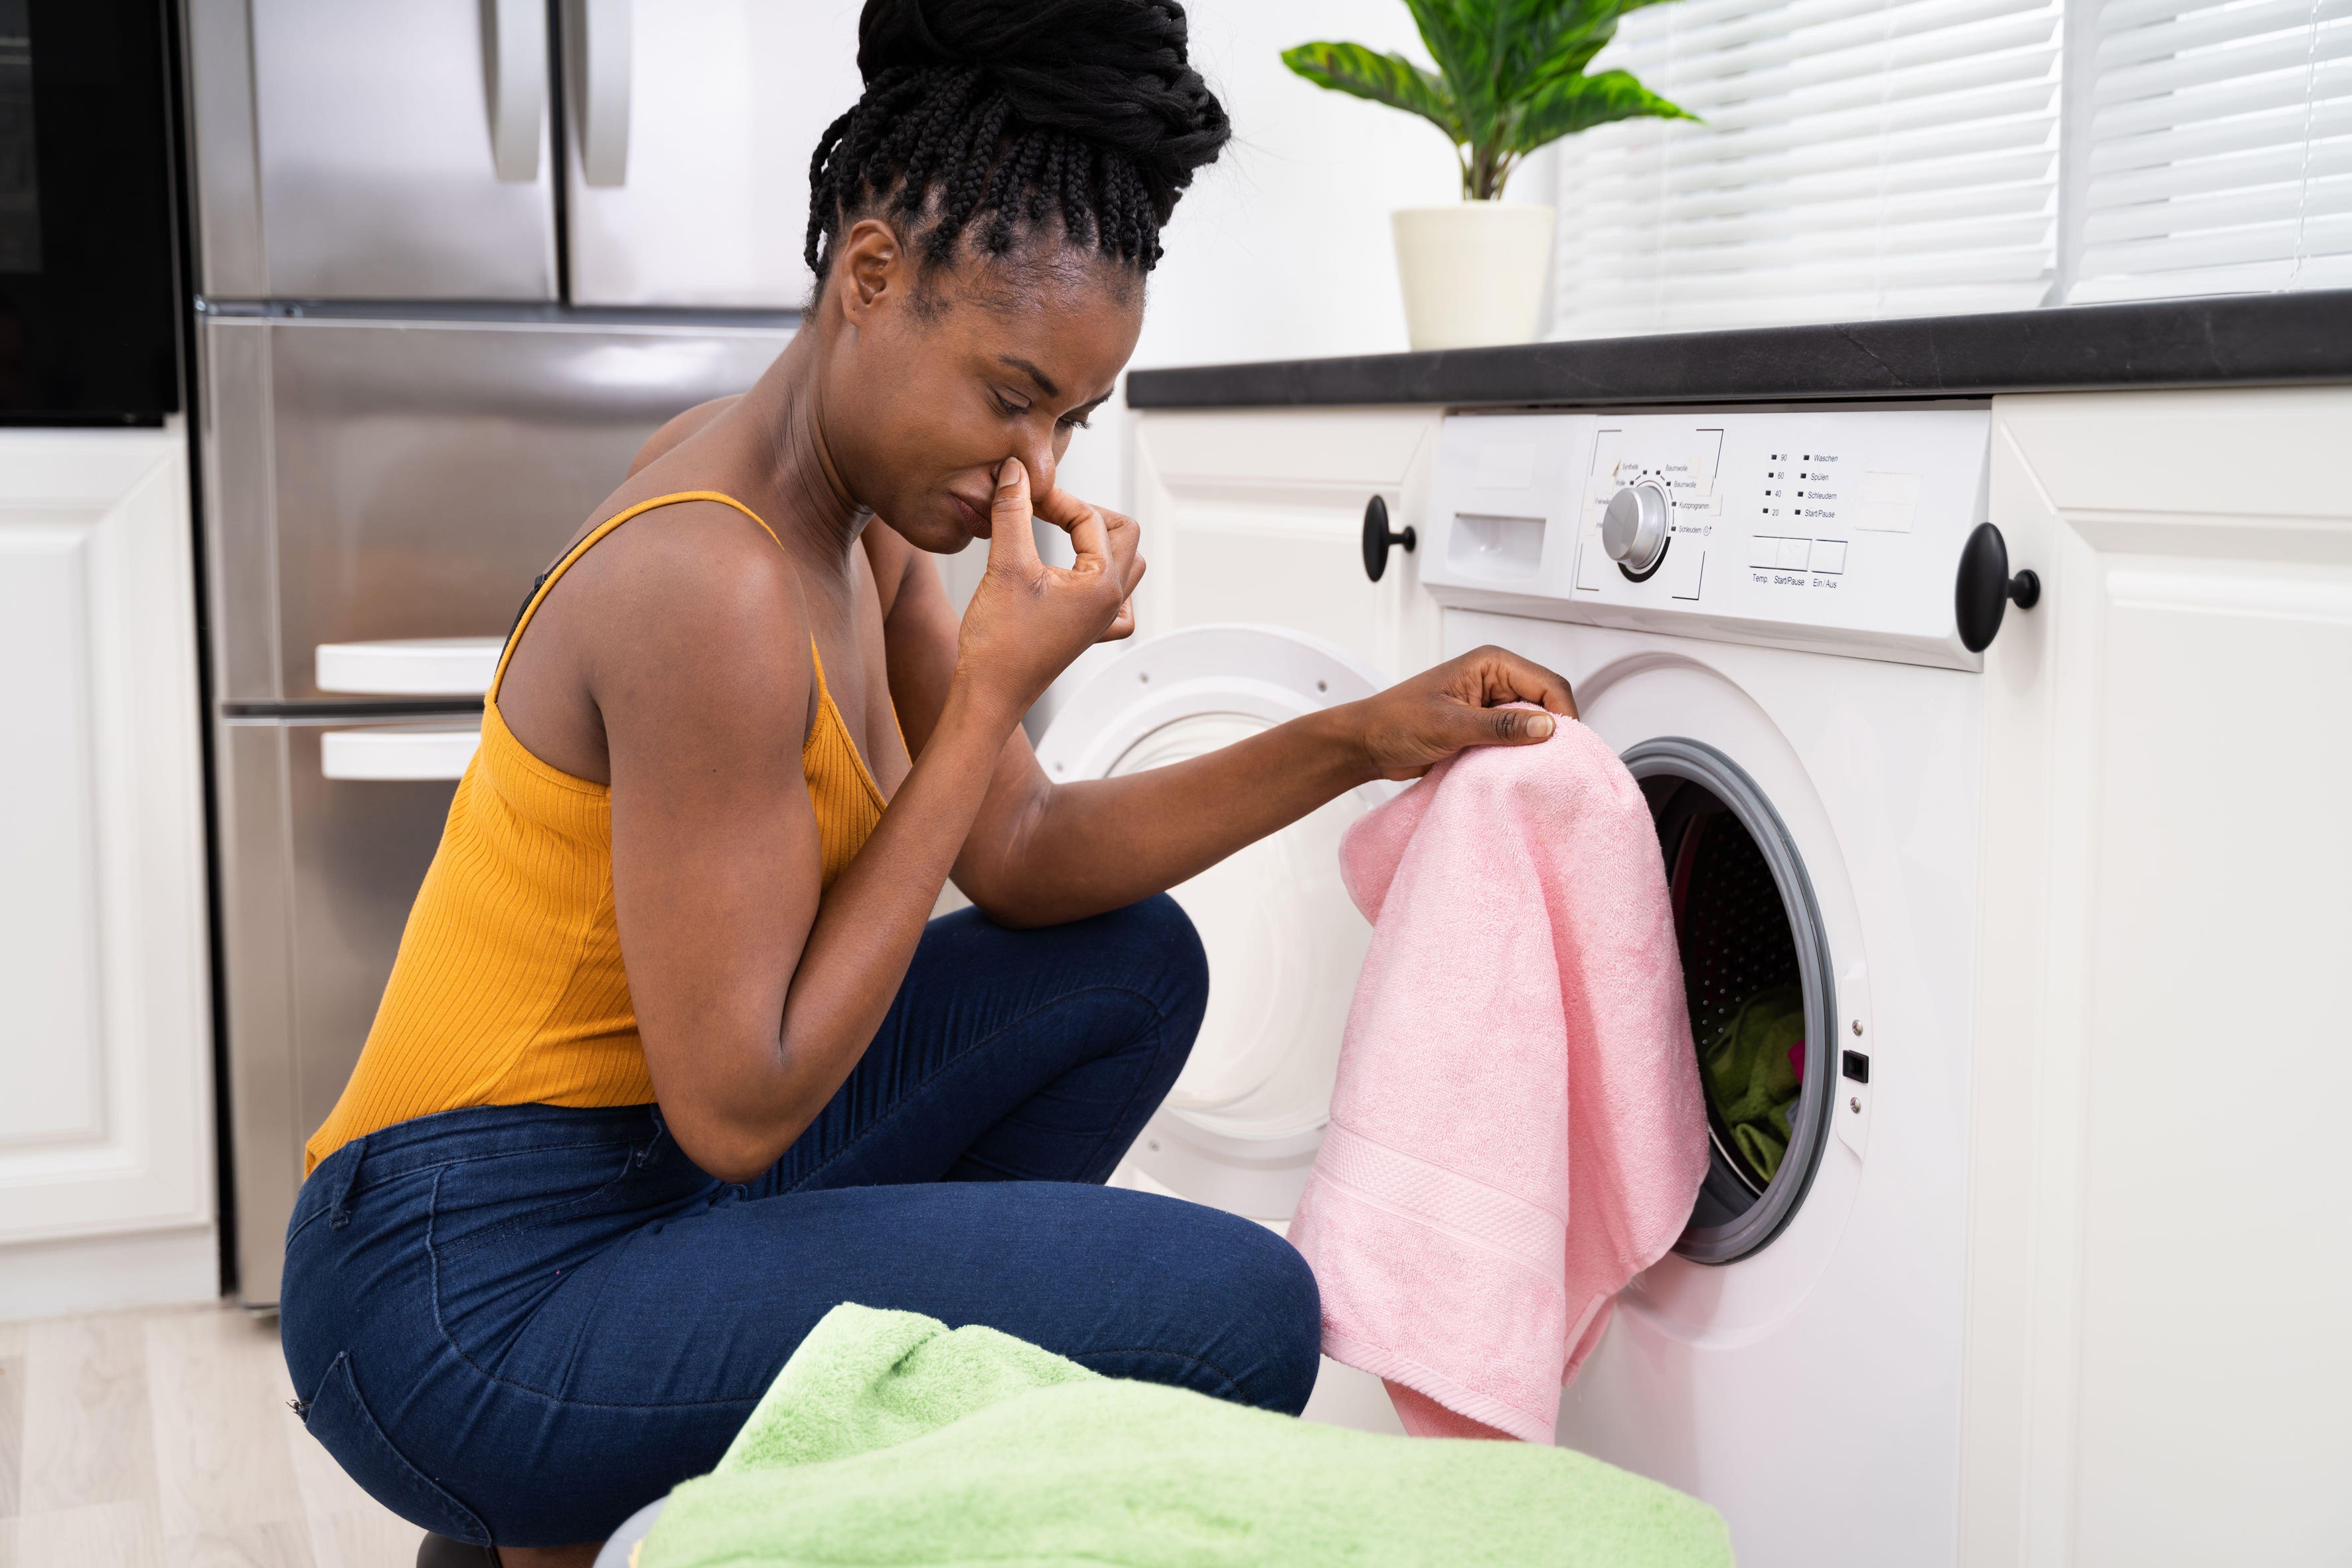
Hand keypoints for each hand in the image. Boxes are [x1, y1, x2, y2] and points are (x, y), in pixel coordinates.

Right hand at [953, 458, 1146, 718]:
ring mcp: (1101, 621)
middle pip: (1124, 535)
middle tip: (1046, 509)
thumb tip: (1015, 472)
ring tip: (1060, 534)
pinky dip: (1101, 581)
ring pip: (1125, 565)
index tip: (1023, 491)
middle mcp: (1111, 603)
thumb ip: (1013, 511)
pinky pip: (1116, 602)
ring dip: (1098, 542)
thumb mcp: (1005, 565)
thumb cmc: (998, 644)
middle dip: (1086, 513)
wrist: (988, 694)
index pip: (1090, 518)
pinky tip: (1075, 578)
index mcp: (1102, 584)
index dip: (1056, 498)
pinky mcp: (1085, 634)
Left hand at [1346, 646, 1576, 780]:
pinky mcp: (1484, 728)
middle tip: (1556, 761)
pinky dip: (1518, 755)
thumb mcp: (1451, 724)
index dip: (1563, 713)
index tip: (1567, 745)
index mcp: (1491, 663)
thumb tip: (1546, 727)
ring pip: (1533, 724)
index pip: (1548, 683)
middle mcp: (1495, 680)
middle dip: (1553, 730)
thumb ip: (1501, 726)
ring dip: (1534, 745)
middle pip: (1546, 702)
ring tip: (1534, 767)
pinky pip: (1515, 740)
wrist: (1366, 744)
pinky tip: (1516, 770)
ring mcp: (1490, 706)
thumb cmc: (1395, 721)